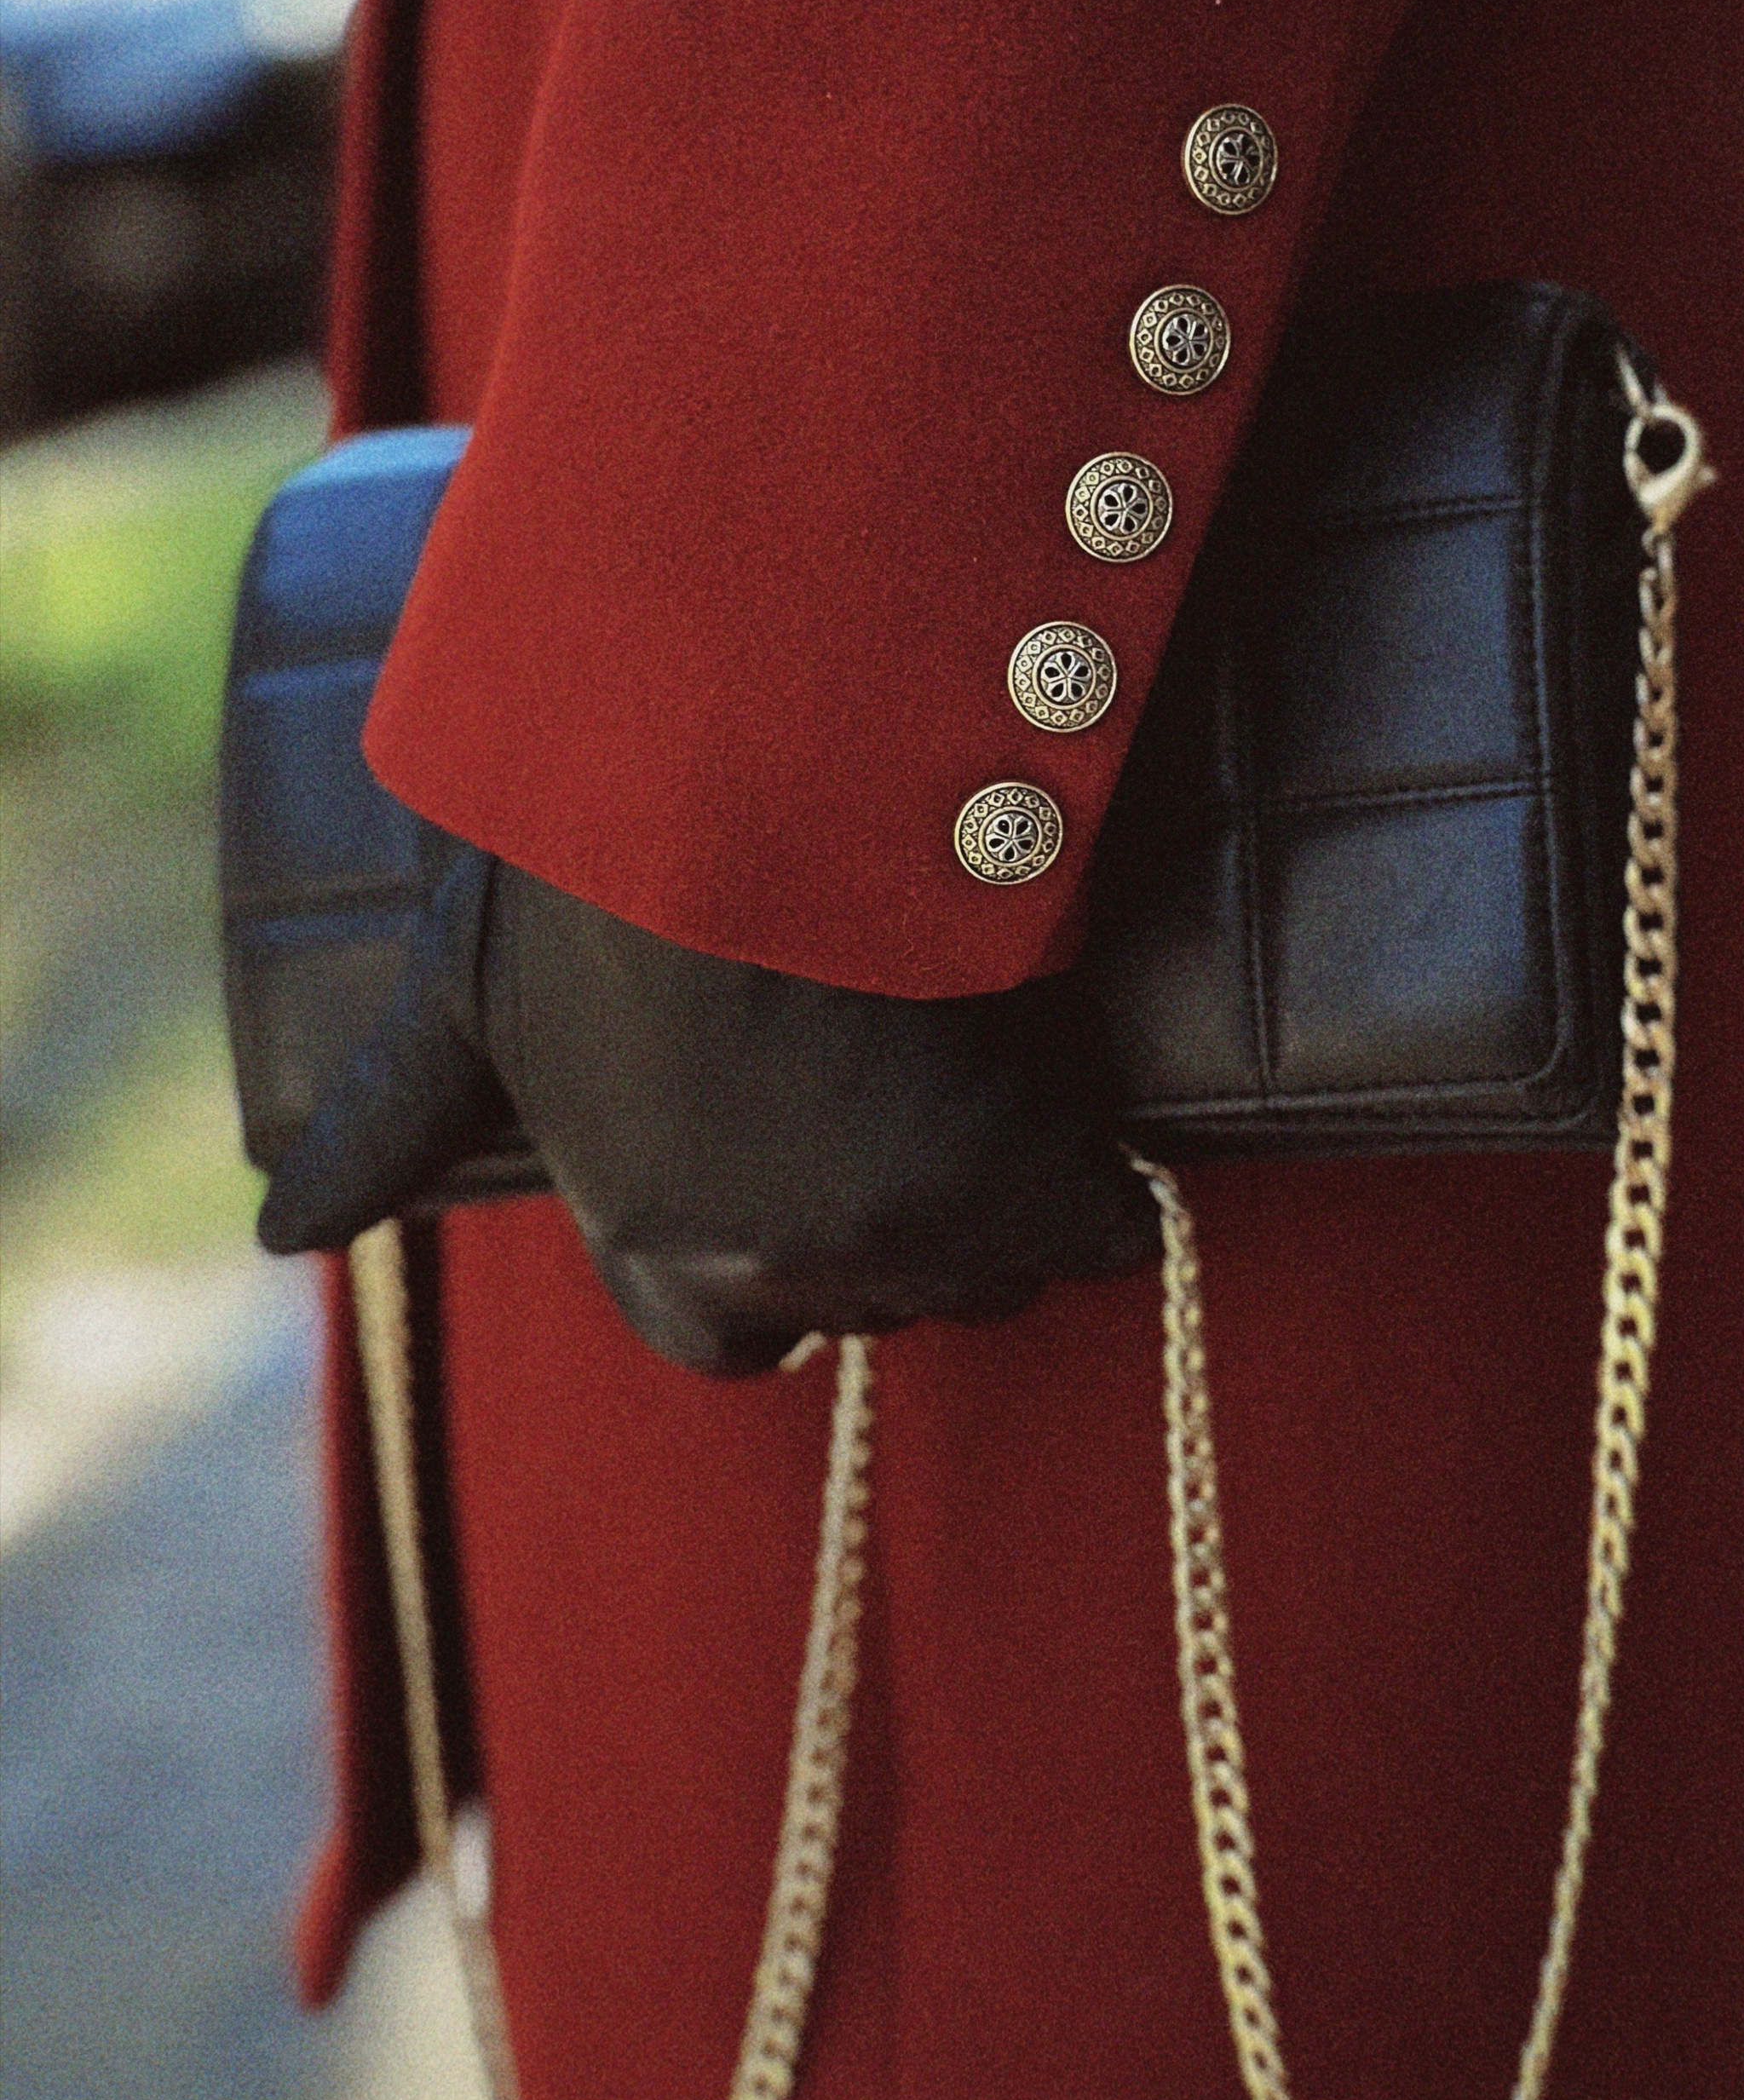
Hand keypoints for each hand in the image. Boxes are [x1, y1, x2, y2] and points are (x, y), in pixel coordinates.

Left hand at [257, 847, 1161, 1374]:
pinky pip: (1105, 1223)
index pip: (723, 1341)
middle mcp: (785, 1272)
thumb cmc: (589, 855)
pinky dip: (1107, 1175)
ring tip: (983, 1060)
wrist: (755, 758)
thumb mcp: (468, 992)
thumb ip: (391, 1120)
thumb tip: (279, 1237)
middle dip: (889, 1217)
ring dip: (999, 1193)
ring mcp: (917, 1239)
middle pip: (876, 1300)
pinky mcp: (1040, 1181)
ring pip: (991, 1269)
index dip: (759, 1265)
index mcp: (655, 1245)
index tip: (794, 1171)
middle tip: (900, 1080)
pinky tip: (1080, 1085)